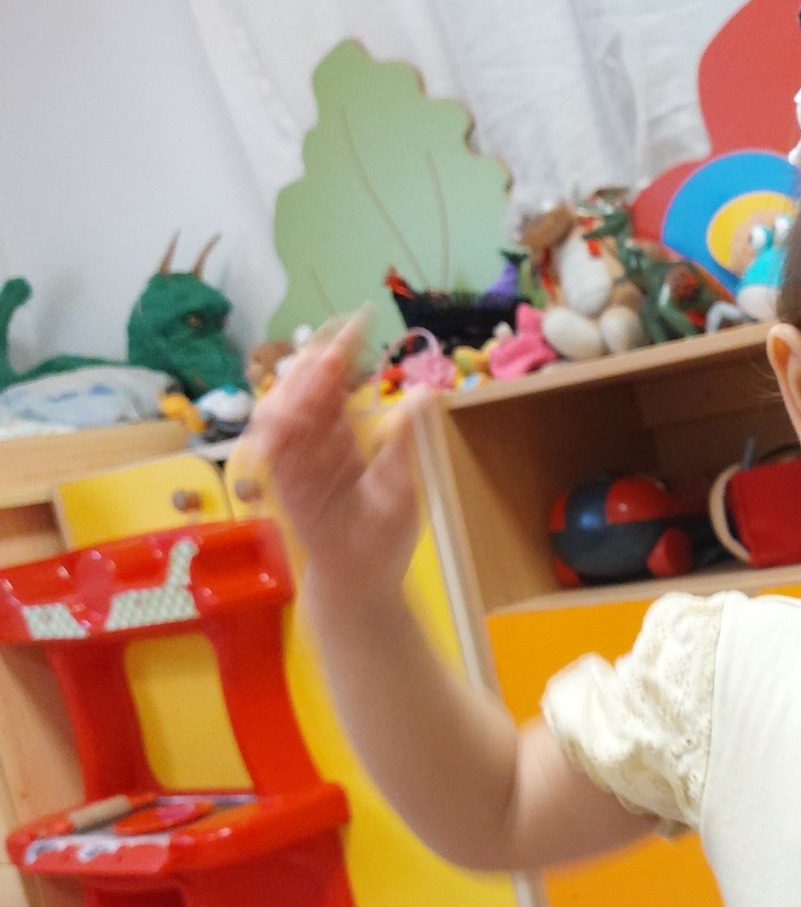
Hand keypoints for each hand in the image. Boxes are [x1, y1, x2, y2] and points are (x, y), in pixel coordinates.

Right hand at [244, 314, 424, 603]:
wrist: (363, 583)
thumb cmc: (384, 537)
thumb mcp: (405, 482)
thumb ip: (407, 439)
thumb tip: (424, 390)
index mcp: (342, 436)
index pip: (337, 384)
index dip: (342, 352)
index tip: (356, 323)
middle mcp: (315, 445)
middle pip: (303, 390)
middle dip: (314, 362)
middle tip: (334, 346)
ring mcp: (297, 465)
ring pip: (279, 412)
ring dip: (293, 389)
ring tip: (316, 373)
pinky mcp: (285, 489)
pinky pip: (271, 453)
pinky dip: (275, 430)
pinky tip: (290, 411)